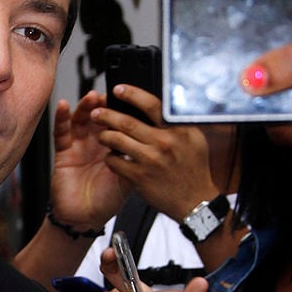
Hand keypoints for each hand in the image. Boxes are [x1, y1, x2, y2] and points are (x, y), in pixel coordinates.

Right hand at [45, 92, 127, 228]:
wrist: (83, 218)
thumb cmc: (106, 201)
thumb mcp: (129, 181)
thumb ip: (136, 162)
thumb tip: (153, 145)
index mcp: (116, 147)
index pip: (121, 123)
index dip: (124, 112)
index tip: (130, 101)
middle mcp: (98, 142)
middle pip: (102, 117)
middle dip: (105, 105)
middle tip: (110, 96)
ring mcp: (80, 144)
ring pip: (82, 119)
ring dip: (86, 106)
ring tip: (92, 98)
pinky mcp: (64, 150)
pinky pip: (61, 131)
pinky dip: (62, 117)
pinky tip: (65, 106)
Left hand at [92, 85, 219, 220]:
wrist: (195, 201)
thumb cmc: (194, 168)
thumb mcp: (193, 139)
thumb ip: (177, 122)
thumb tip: (159, 104)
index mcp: (179, 129)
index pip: (152, 104)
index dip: (132, 94)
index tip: (118, 90)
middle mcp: (165, 143)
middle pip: (127, 122)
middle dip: (106, 114)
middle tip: (96, 112)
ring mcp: (151, 160)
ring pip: (116, 140)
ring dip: (104, 135)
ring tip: (102, 134)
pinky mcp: (140, 177)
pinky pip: (115, 162)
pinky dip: (110, 157)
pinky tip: (111, 156)